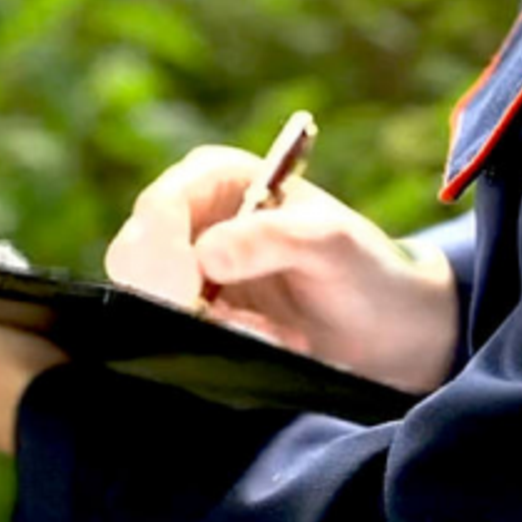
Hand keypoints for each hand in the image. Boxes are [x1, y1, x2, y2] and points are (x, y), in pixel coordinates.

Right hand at [105, 146, 457, 393]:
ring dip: (204, 327)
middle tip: (235, 326)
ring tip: (271, 333)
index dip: (164, 253)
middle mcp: (192, 216)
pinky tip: (265, 342)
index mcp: (217, 177)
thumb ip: (274, 238)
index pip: (160, 208)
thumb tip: (206, 255)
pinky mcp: (194, 312)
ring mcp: (187, 267)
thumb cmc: (365, 270)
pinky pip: (172, 332)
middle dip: (177, 298)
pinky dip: (212, 344)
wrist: (386, 328)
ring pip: (147, 301)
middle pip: (135, 255)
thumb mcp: (332, 244)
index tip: (192, 294)